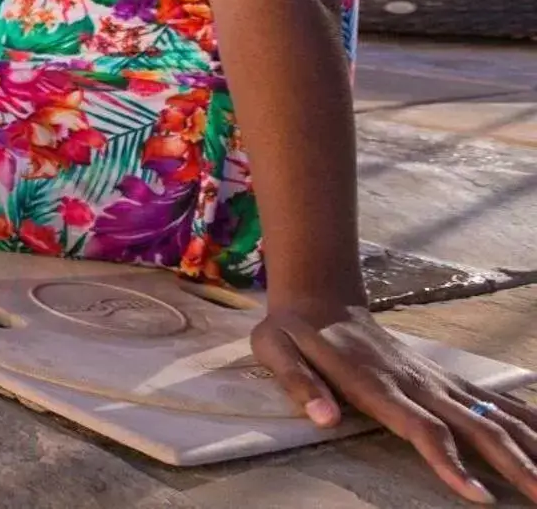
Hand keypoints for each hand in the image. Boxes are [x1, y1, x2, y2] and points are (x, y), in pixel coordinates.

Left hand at [255, 300, 536, 502]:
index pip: (423, 428)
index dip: (450, 462)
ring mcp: (437, 381)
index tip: (479, 496)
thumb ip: (300, 384)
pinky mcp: (446, 381)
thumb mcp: (276, 350)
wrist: (321, 298)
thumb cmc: (295, 332)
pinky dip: (530, 420)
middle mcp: (419, 384)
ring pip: (496, 415)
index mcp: (379, 385)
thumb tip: (325, 419)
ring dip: (533, 446)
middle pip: (476, 428)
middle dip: (516, 466)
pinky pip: (496, 401)